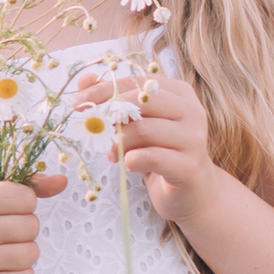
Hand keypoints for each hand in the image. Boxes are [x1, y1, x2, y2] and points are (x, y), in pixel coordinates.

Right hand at [0, 170, 65, 273]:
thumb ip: (24, 187)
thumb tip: (63, 181)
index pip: (27, 197)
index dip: (22, 206)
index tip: (4, 213)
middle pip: (32, 226)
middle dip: (24, 231)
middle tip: (2, 236)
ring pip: (32, 253)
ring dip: (24, 254)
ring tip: (1, 253)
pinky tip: (1, 271)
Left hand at [85, 66, 214, 223]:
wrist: (193, 193)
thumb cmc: (162, 154)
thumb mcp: (137, 125)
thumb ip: (115, 102)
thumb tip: (84, 81)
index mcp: (180, 94)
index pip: (139, 82)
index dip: (105, 89)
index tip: (78, 101)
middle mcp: (192, 111)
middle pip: (143, 101)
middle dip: (110, 112)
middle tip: (92, 127)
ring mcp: (194, 139)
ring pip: (146, 129)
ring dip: (120, 142)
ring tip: (111, 154)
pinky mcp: (190, 166)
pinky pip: (154, 157)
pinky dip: (134, 159)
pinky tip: (128, 164)